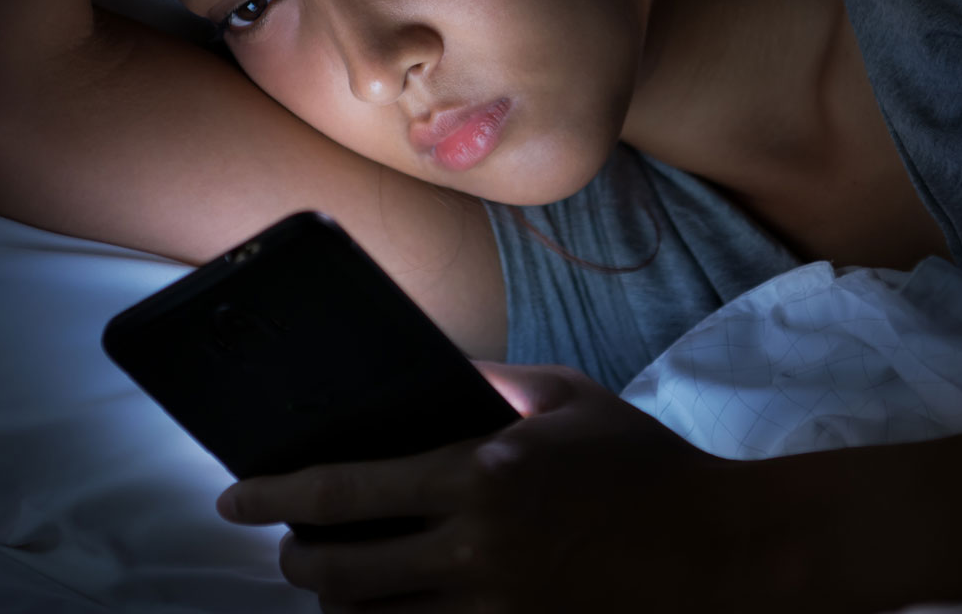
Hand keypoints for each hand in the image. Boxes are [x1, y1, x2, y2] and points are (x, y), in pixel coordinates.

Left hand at [215, 362, 783, 612]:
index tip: (235, 497)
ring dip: (340, 608)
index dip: (275, 495)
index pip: (345, 490)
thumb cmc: (646, 467)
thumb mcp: (567, 399)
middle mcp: (478, 551)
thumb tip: (425, 372)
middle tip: (289, 550)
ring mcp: (497, 612)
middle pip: (341, 574)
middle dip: (297, 563)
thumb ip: (488, 381)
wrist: (725, 554)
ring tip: (336, 585)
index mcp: (481, 474)